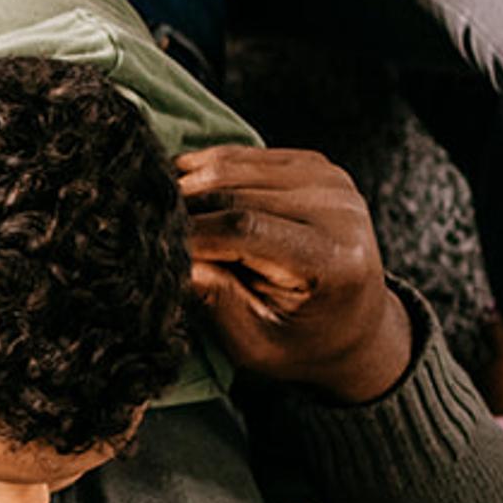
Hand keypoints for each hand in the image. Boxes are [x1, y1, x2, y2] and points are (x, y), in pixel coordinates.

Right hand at [176, 146, 415, 403]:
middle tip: (147, 235)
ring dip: (186, 188)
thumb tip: (175, 262)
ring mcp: (330, 180)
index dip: (190, 234)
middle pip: (234, 193)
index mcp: (333, 260)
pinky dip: (204, 172)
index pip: (245, 228)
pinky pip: (242, 156)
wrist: (355, 324)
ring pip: (231, 167)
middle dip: (182, 211)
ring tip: (160, 217)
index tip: (154, 251)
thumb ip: (218, 303)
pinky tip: (184, 196)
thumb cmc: (301, 344)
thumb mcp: (256, 346)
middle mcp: (340, 210)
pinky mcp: (314, 165)